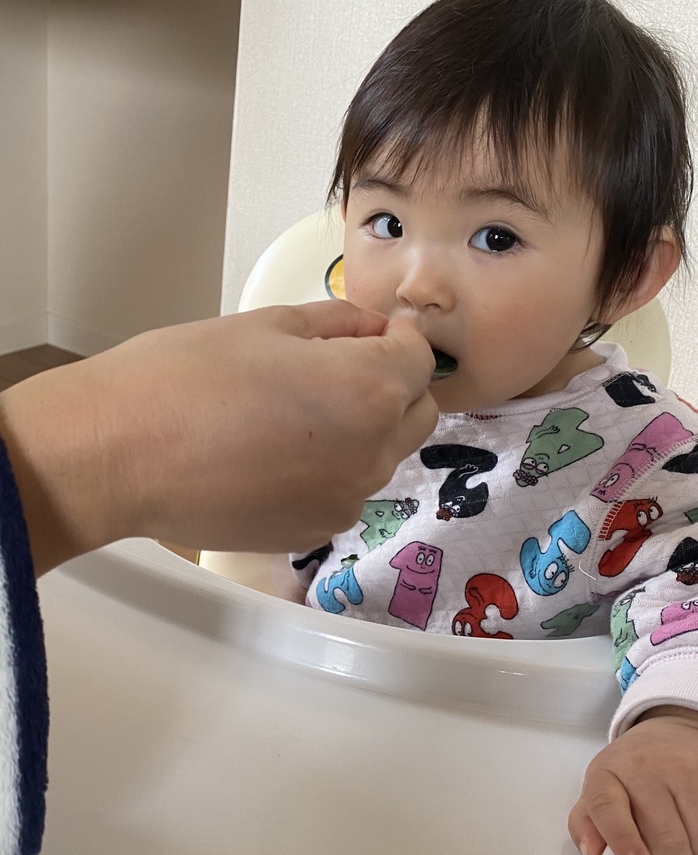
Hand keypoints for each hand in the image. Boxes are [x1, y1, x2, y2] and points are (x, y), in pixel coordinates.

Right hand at [0, 302, 437, 574]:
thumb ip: (340, 323)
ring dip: (365, 429)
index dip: (399, 337)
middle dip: (396, 384)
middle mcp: (373, 453)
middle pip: (417, 412)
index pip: (420, 358)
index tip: (373, 331)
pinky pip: (346, 491)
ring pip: (383, 455)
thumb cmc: (185, 377)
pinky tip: (278, 453)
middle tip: (342, 367)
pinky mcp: (313, 531)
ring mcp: (345, 500)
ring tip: (298, 412)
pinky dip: (332, 469)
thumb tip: (374, 328)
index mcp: (370, 390)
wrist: (119, 455)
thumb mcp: (270, 324)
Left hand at [569, 707, 697, 854]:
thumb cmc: (635, 772)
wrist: (679, 733)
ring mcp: (692, 772)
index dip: (624, 843)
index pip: (609, 808)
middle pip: (666, 842)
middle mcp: (650, 766)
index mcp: (610, 772)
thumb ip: (586, 825)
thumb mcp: (601, 789)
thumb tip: (593, 854)